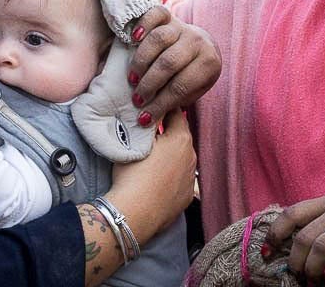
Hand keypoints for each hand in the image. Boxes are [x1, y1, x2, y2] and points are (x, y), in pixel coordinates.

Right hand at [107, 112, 196, 243]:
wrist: (135, 214)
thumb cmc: (133, 175)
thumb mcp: (136, 141)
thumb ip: (147, 124)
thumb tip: (150, 112)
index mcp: (181, 138)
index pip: (175, 113)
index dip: (162, 109)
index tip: (152, 109)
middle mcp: (192, 156)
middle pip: (179, 137)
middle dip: (166, 134)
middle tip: (147, 135)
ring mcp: (190, 178)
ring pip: (180, 159)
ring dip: (169, 156)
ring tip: (150, 160)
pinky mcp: (186, 197)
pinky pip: (179, 180)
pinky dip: (170, 177)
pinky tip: (155, 181)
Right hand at [126, 6, 219, 124]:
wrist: (202, 46)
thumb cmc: (193, 75)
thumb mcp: (192, 91)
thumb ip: (174, 99)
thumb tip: (146, 117)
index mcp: (209, 63)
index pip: (181, 86)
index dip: (161, 103)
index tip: (145, 117)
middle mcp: (197, 42)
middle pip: (169, 63)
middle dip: (150, 85)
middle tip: (137, 99)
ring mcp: (183, 27)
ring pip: (159, 39)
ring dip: (141, 62)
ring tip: (132, 79)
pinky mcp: (170, 16)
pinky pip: (156, 14)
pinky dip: (143, 25)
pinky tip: (133, 39)